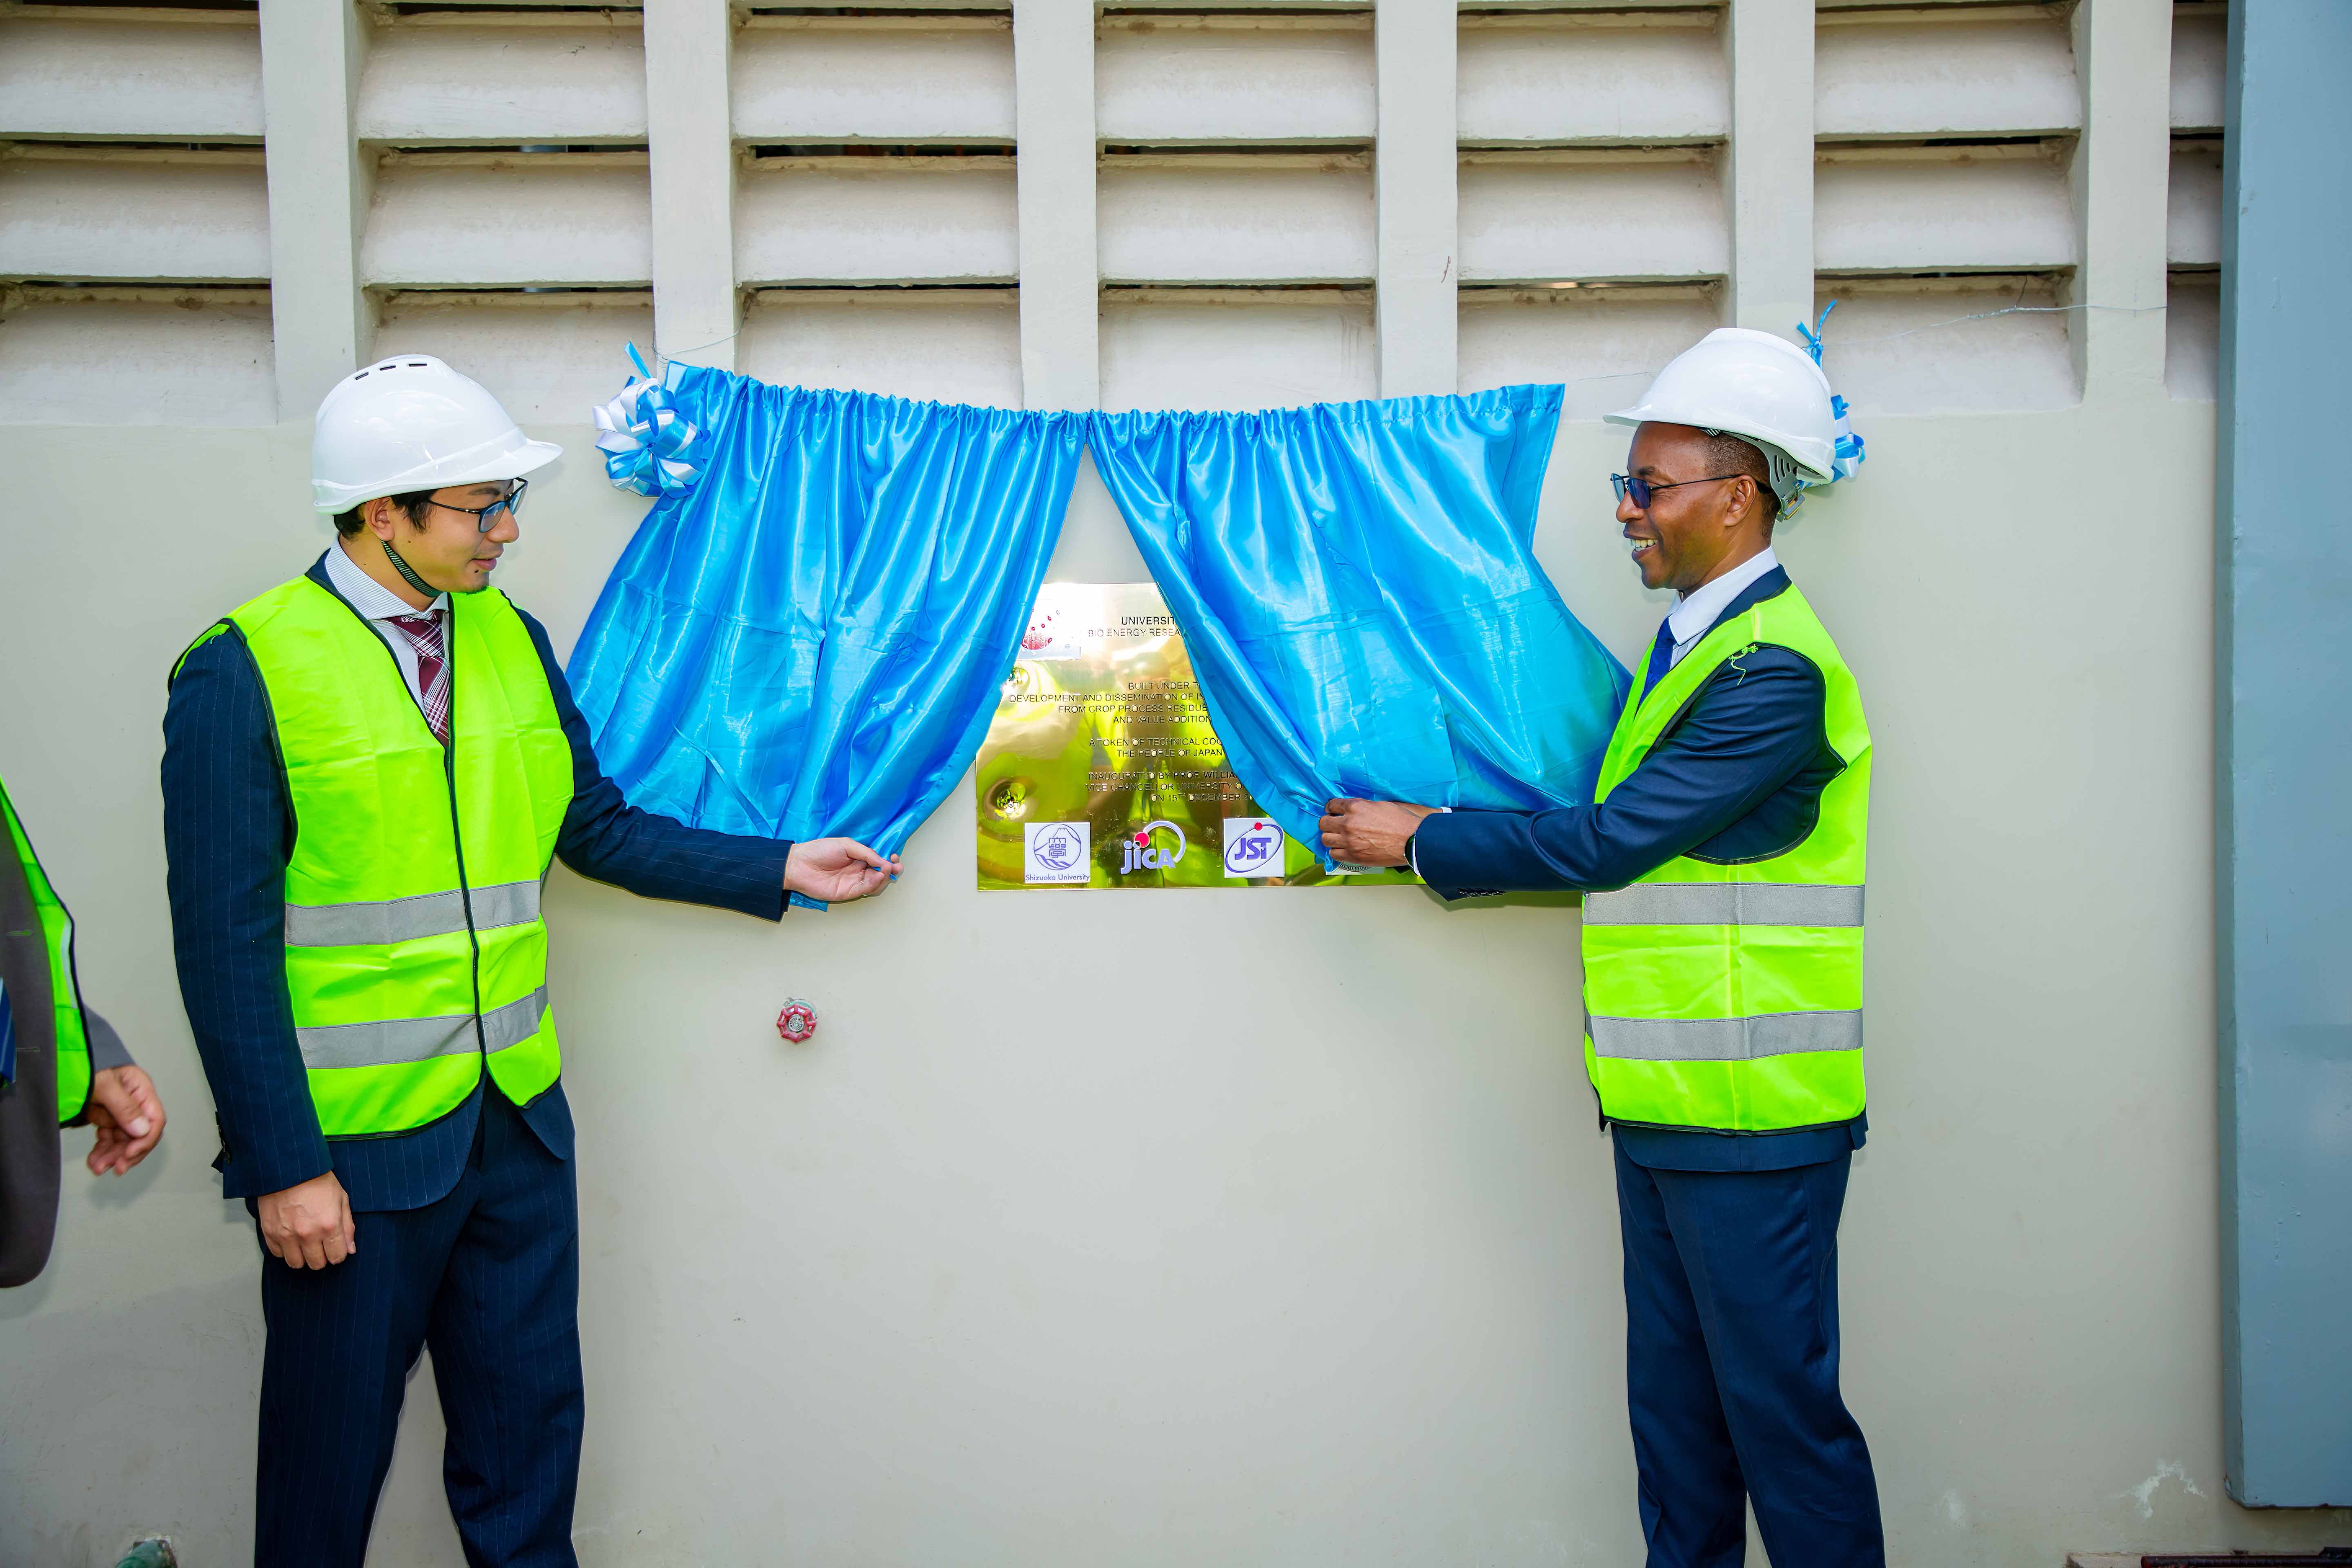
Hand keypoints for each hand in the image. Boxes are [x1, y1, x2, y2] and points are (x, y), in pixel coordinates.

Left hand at [85, 1064, 164, 1175]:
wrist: (58, 1069)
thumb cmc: (82, 1068)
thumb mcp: (104, 1085)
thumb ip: (124, 1107)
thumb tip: (143, 1130)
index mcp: (141, 1089)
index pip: (154, 1119)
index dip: (145, 1140)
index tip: (129, 1154)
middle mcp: (135, 1102)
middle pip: (139, 1135)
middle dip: (126, 1153)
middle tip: (115, 1168)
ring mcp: (120, 1113)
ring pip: (123, 1141)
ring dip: (112, 1156)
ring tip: (97, 1167)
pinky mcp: (106, 1120)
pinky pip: (109, 1141)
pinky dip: (102, 1152)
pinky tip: (93, 1160)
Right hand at [257, 1172, 356, 1269]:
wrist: (288, 1168)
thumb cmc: (317, 1180)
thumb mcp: (341, 1199)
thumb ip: (347, 1227)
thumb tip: (350, 1250)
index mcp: (329, 1226)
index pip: (337, 1257)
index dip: (338, 1254)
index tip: (335, 1248)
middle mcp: (307, 1234)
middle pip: (316, 1264)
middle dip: (321, 1258)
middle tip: (320, 1246)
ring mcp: (286, 1235)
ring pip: (295, 1263)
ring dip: (302, 1257)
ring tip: (304, 1244)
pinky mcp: (270, 1233)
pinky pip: (278, 1253)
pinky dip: (284, 1249)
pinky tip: (290, 1237)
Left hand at [785, 837, 900, 902]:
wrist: (799, 864)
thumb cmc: (819, 850)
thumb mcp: (846, 844)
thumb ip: (866, 852)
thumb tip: (884, 860)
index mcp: (858, 858)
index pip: (878, 860)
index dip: (889, 860)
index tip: (895, 857)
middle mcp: (858, 871)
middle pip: (880, 873)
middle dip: (891, 870)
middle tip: (897, 866)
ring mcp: (853, 882)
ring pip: (875, 883)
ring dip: (884, 877)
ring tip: (887, 869)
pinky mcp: (847, 892)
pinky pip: (864, 889)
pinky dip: (874, 884)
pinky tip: (878, 876)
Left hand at [1318, 798, 1435, 867]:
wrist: (1411, 841)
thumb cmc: (1400, 822)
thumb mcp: (1380, 805)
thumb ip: (1362, 807)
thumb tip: (1353, 810)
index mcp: (1355, 807)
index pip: (1331, 805)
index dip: (1332, 808)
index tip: (1333, 812)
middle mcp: (1348, 823)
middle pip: (1323, 823)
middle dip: (1328, 823)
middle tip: (1334, 825)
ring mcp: (1348, 841)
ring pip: (1325, 839)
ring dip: (1331, 838)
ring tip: (1338, 838)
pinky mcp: (1353, 856)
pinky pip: (1334, 854)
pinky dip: (1337, 851)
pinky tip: (1344, 849)